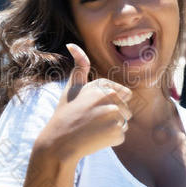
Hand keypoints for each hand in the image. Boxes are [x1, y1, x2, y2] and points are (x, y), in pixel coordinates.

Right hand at [38, 43, 131, 161]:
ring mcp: (114, 114)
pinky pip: (121, 136)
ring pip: (124, 122)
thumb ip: (79, 66)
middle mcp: (108, 97)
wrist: (59, 142)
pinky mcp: (116, 132)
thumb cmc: (66, 114)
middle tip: (92, 120)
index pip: (124, 93)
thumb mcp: (72, 87)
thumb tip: (71, 44)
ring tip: (93, 129)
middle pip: (126, 108)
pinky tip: (95, 138)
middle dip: (113, 115)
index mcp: (101, 86)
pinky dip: (110, 140)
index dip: (109, 103)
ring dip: (112, 128)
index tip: (93, 108)